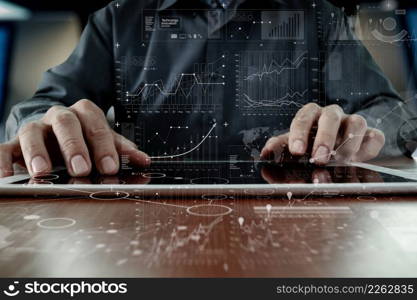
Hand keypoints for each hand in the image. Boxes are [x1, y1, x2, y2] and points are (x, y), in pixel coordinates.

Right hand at [0, 99, 149, 177]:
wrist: (53, 130)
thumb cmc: (83, 137)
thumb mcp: (102, 140)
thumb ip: (120, 149)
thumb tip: (144, 160)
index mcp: (83, 114)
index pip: (95, 124)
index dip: (103, 145)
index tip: (110, 167)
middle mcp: (58, 117)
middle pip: (65, 123)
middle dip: (74, 146)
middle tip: (81, 169)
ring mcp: (35, 128)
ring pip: (32, 132)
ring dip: (38, 152)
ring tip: (43, 172)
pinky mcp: (14, 143)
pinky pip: (4, 149)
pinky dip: (2, 161)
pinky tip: (5, 177)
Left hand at [260, 103, 384, 164]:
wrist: (336, 145)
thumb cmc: (310, 144)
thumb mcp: (293, 145)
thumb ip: (279, 148)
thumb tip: (265, 154)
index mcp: (311, 115)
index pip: (304, 117)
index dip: (299, 133)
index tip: (296, 151)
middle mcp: (332, 115)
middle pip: (331, 117)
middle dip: (325, 138)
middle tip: (319, 159)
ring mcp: (353, 123)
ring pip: (357, 122)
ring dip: (348, 143)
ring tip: (341, 162)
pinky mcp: (371, 134)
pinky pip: (374, 136)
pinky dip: (368, 148)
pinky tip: (359, 160)